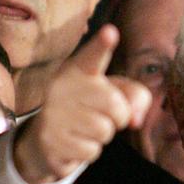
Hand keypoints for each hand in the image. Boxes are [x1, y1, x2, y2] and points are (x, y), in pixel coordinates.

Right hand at [13, 25, 150, 183]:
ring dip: (103, 136)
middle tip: (103, 115)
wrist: (47, 138)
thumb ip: (136, 97)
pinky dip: (89, 151)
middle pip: (114, 105)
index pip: (93, 55)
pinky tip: (74, 142)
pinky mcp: (50, 140)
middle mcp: (62, 86)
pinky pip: (91, 151)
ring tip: (85, 128)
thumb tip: (135, 119)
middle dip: (118, 117)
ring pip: (104, 131)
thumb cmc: (90, 109)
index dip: (102, 45)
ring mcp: (53, 113)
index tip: (111, 32)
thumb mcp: (116, 94)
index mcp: (80, 69)